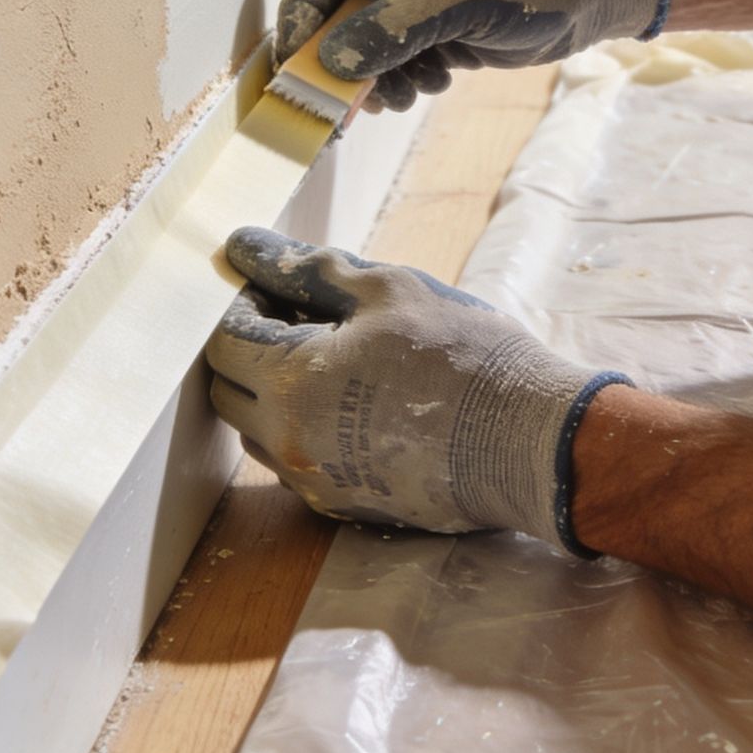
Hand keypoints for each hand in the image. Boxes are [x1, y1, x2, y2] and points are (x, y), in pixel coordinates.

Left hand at [205, 226, 630, 550]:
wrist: (528, 441)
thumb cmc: (461, 354)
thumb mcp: (386, 290)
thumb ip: (307, 271)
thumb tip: (245, 247)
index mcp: (292, 382)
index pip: (224, 340)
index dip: (241, 304)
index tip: (275, 286)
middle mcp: (289, 441)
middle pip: (228, 390)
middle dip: (247, 349)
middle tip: (298, 317)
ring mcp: (315, 480)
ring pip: (259, 431)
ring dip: (271, 392)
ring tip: (328, 358)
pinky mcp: (343, 505)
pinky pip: (297, 461)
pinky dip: (304, 427)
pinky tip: (354, 401)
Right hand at [275, 0, 670, 110]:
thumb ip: (391, 29)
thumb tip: (332, 62)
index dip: (300, 18)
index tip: (296, 69)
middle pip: (333, 7)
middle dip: (342, 58)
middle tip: (348, 104)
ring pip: (361, 38)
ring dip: (376, 74)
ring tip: (406, 94)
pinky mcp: (432, 15)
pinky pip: (393, 52)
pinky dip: (403, 75)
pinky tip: (434, 80)